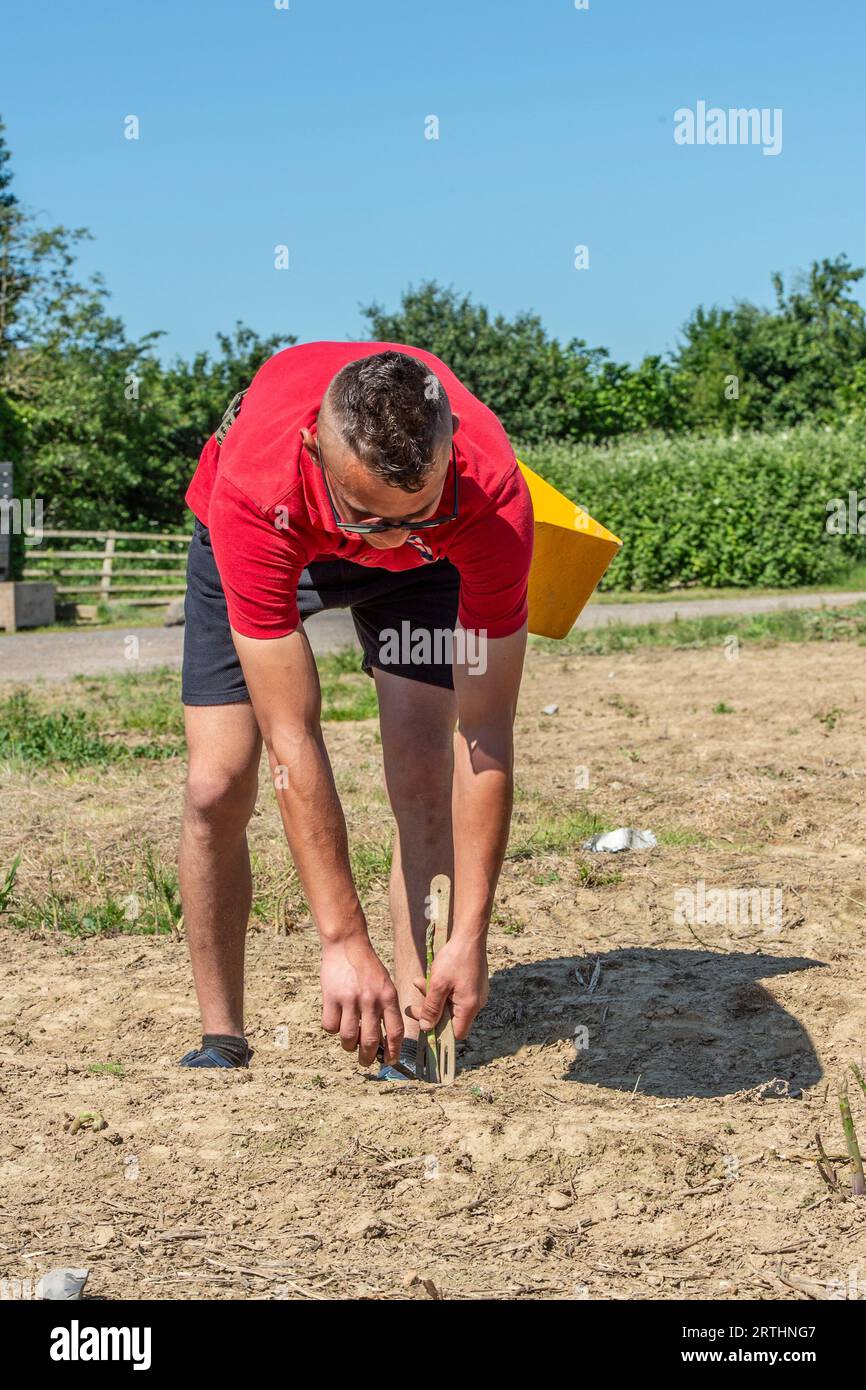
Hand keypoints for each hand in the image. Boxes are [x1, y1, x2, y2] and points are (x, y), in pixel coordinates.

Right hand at [320, 934, 402, 1065]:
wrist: (347, 944)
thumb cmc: (368, 968)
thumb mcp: (386, 985)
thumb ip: (386, 1009)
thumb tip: (383, 1040)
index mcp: (388, 997)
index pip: (395, 1032)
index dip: (393, 1051)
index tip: (390, 1060)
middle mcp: (371, 1000)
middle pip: (370, 1041)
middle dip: (368, 1058)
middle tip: (365, 1062)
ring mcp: (350, 999)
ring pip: (348, 1038)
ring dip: (349, 1045)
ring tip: (349, 1042)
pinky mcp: (331, 997)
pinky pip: (331, 1026)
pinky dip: (333, 1029)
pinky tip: (336, 1020)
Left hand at [407, 936, 488, 1040]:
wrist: (470, 934)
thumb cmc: (455, 958)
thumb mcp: (438, 984)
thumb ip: (431, 1008)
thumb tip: (426, 1028)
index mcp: (470, 1007)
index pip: (456, 1033)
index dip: (439, 1032)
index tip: (422, 1024)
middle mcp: (476, 1003)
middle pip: (451, 1018)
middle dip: (430, 1011)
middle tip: (413, 1007)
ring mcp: (476, 993)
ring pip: (451, 1004)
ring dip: (433, 997)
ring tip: (418, 983)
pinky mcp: (473, 984)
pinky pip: (455, 994)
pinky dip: (442, 989)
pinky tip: (430, 978)